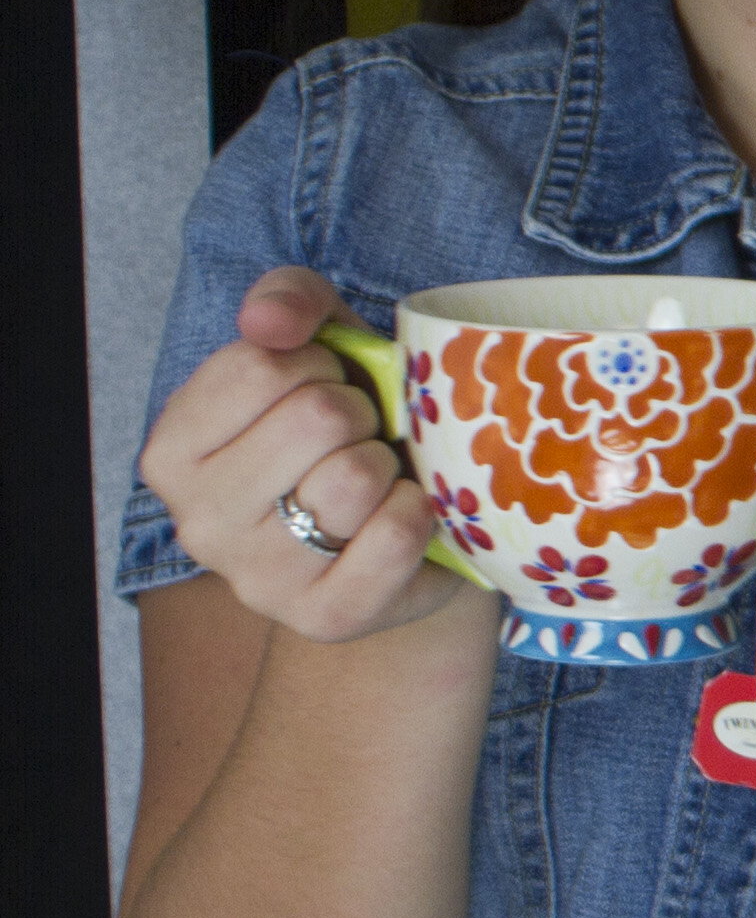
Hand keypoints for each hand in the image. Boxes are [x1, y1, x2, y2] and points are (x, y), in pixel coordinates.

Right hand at [134, 268, 484, 646]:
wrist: (406, 534)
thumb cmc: (350, 428)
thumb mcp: (320, 343)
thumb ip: (288, 301)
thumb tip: (267, 321)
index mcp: (173, 450)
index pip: (261, 366)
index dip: (319, 365)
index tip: (323, 390)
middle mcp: (197, 520)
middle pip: (314, 418)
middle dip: (358, 413)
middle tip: (359, 438)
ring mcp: (255, 577)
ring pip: (354, 478)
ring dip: (389, 464)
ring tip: (378, 478)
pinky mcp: (323, 617)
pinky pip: (395, 536)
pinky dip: (420, 512)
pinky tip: (405, 514)